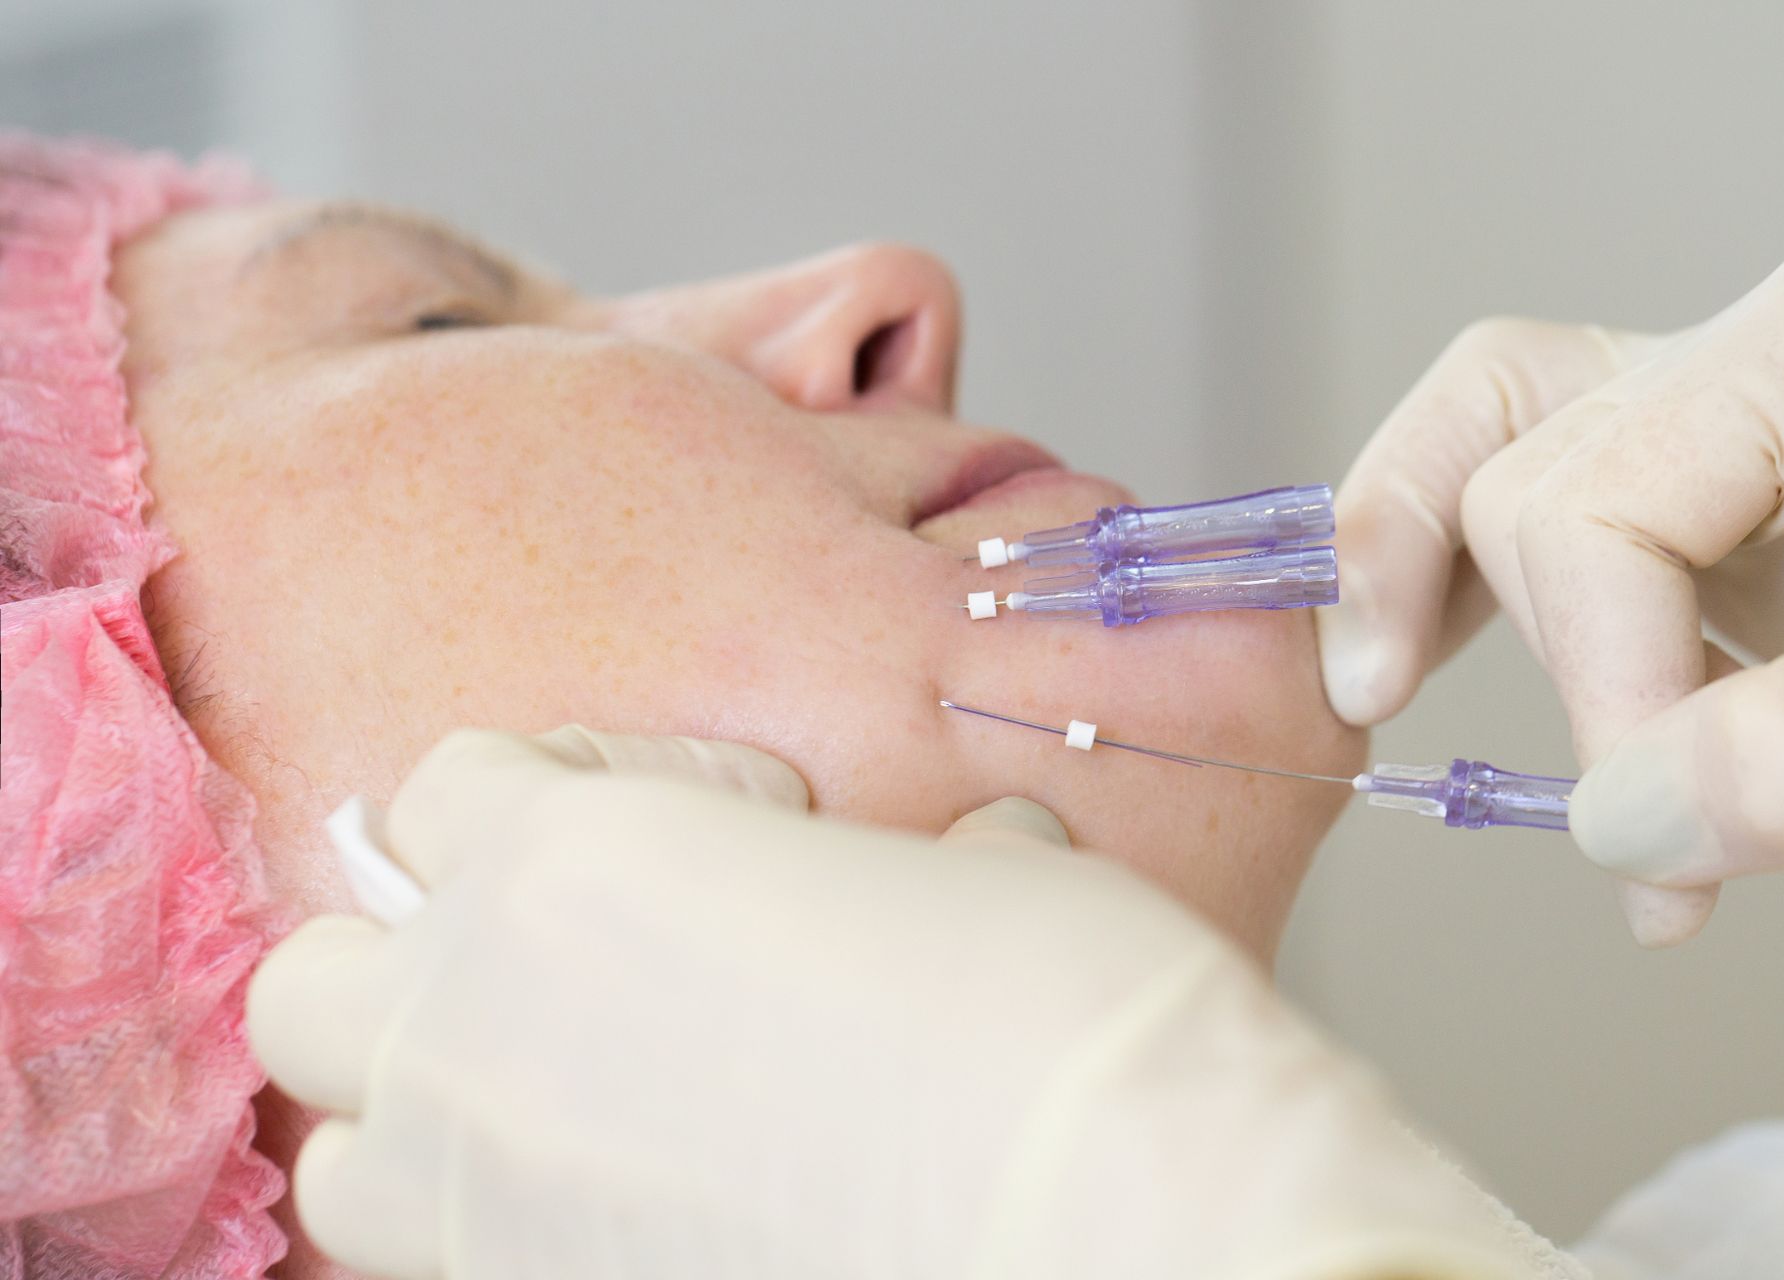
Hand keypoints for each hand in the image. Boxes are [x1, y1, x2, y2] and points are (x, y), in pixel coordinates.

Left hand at [249, 728, 1554, 1279]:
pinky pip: (437, 1261)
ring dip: (433, 1107)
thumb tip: (958, 870)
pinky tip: (635, 1205)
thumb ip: (883, 863)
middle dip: (433, 954)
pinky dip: (497, 1222)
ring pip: (345, 1142)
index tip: (724, 821)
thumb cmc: (1058, 1028)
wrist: (1122, 1232)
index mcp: (575, 863)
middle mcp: (486, 1029)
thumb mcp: (979, 868)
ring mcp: (487, 1201)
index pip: (454, 784)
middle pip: (329, 970)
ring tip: (579, 1097)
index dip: (584, 787)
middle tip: (585, 956)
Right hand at [1318, 213, 1783, 944]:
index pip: (1601, 508)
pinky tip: (1452, 672)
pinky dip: (1492, 597)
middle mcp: (1759, 352)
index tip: (1672, 853)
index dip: (1608, 690)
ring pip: (1493, 433)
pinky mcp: (1729, 497)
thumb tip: (1617, 829)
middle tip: (1571, 801)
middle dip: (1539, 647)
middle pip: (1521, 454)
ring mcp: (1736, 415)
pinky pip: (1549, 505)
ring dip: (1425, 567)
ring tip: (1377, 682)